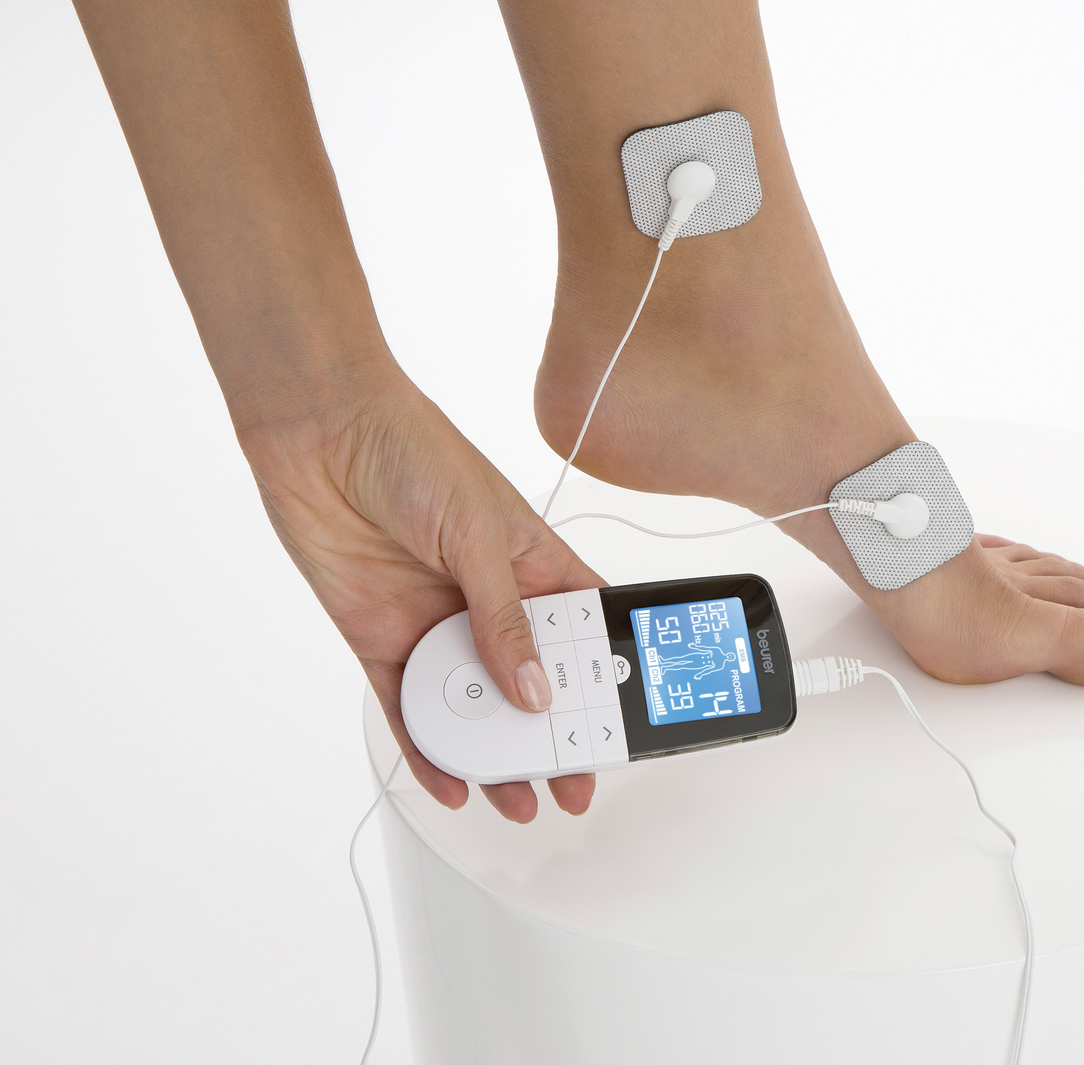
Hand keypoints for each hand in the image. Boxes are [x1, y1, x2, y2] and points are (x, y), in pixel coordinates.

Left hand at [238, 362, 603, 822]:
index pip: (580, 633)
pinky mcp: (383, 640)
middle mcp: (487, 600)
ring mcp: (436, 623)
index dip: (600, 681)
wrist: (319, 435)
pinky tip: (450, 782)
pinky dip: (427, 749)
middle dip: (551, 736)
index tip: (613, 728)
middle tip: (570, 783)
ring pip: (472, 705)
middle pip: (529, 682)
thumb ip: (505, 617)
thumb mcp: (478, 532)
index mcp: (531, 564)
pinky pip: (408, 707)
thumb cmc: (412, 451)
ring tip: (516, 800)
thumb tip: (534, 691)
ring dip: (493, 755)